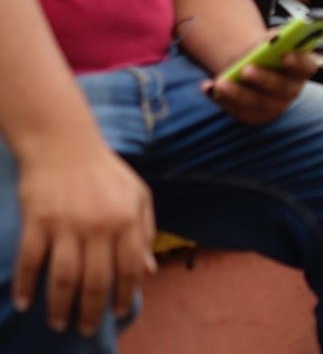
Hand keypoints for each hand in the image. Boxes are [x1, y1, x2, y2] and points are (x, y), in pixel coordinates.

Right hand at [13, 143, 154, 335]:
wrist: (64, 142)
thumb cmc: (105, 172)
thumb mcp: (137, 196)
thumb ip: (145, 231)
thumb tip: (148, 270)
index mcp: (126, 219)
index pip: (129, 267)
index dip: (125, 294)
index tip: (119, 314)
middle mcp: (98, 225)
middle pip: (96, 279)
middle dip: (92, 310)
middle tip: (86, 329)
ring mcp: (66, 224)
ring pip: (63, 276)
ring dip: (60, 305)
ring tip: (58, 323)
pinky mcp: (37, 220)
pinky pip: (29, 260)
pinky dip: (25, 284)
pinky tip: (24, 302)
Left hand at [204, 51, 318, 123]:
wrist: (254, 69)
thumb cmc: (266, 53)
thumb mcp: (271, 42)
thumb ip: (273, 39)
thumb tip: (270, 41)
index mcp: (301, 70)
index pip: (306, 67)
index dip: (297, 62)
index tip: (284, 55)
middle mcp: (291, 91)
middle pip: (280, 88)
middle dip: (263, 79)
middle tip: (246, 69)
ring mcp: (273, 106)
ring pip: (256, 103)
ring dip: (237, 93)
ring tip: (220, 82)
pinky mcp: (254, 116)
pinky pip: (237, 111)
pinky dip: (221, 100)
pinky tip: (208, 87)